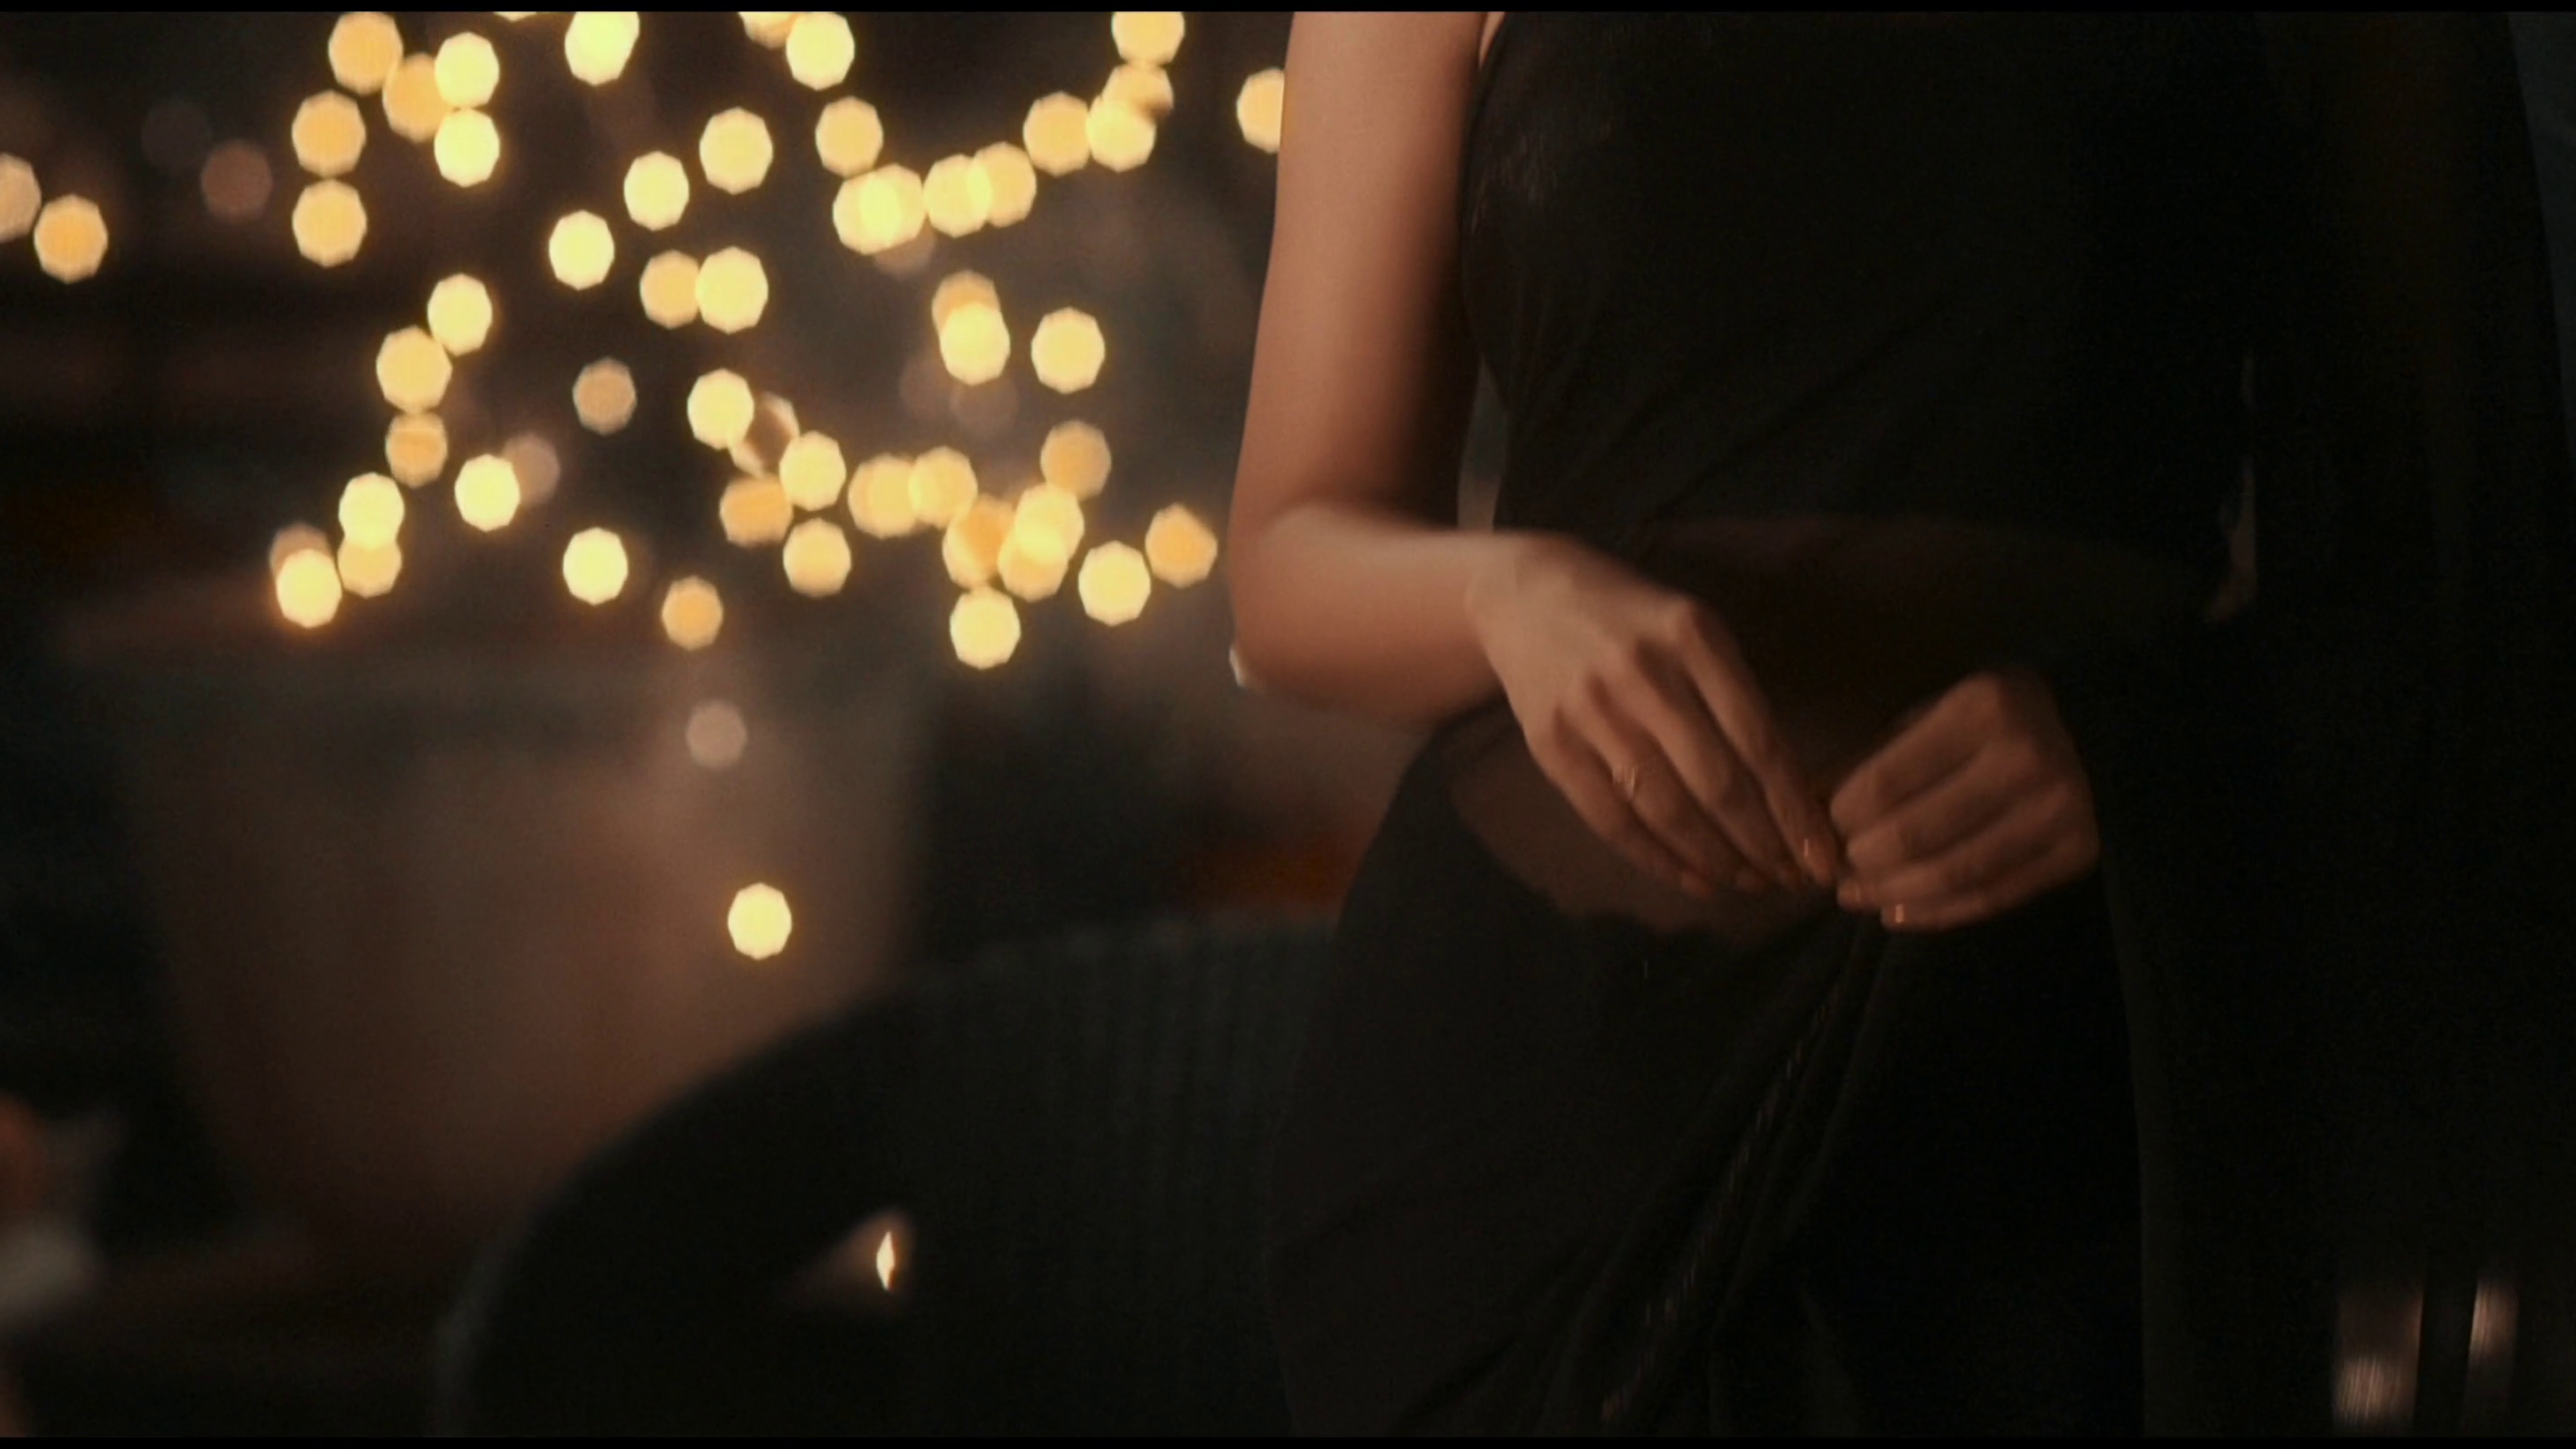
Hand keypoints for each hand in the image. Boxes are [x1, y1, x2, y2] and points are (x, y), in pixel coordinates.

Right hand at [1467, 537, 1840, 897]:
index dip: (1794, 807)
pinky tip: (1695, 880)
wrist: (1524, 597)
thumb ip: (1736, 696)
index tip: (1823, 854)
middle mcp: (1643, 675)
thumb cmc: (1631, 619)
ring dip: (1717, 859)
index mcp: (1693, 638)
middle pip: (1716, 782)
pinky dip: (1658, 860)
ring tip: (1750, 883)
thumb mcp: (1693, 629)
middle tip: (1792, 880)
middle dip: (1763, 844)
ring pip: (1666, 809)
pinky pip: (1612, 820)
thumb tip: (1791, 791)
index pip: (1758, 740)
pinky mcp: (1551, 746)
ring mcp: (1592, 712)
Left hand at [1829, 668, 2098, 931]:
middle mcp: (2024, 758)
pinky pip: (1991, 896)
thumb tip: (1804, 806)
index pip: (1885, 782)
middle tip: (1836, 871)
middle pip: (1914, 835)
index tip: (1822, 831)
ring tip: (1857, 896)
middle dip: (1861, 863)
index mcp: (1980, 710)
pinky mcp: (2076, 852)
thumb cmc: (1990, 720)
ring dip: (1891, 894)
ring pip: (1951, 874)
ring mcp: (2058, 809)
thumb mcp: (1931, 716)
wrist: (2099, 731)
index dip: (1840, 820)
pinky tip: (1898, 913)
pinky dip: (1936, 913)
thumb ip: (1872, 759)